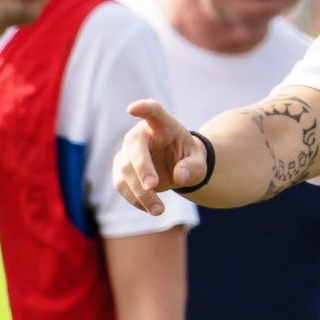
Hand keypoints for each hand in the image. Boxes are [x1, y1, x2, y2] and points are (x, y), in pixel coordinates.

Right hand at [113, 99, 205, 215]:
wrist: (177, 166)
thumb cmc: (187, 158)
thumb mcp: (198, 162)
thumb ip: (192, 167)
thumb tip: (179, 176)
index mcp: (162, 124)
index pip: (152, 111)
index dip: (143, 108)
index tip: (132, 109)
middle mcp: (140, 135)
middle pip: (134, 147)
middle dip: (141, 167)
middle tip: (152, 187)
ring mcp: (127, 152)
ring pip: (125, 171)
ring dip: (139, 192)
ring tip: (159, 211)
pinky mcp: (121, 170)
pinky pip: (122, 185)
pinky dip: (135, 199)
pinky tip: (151, 209)